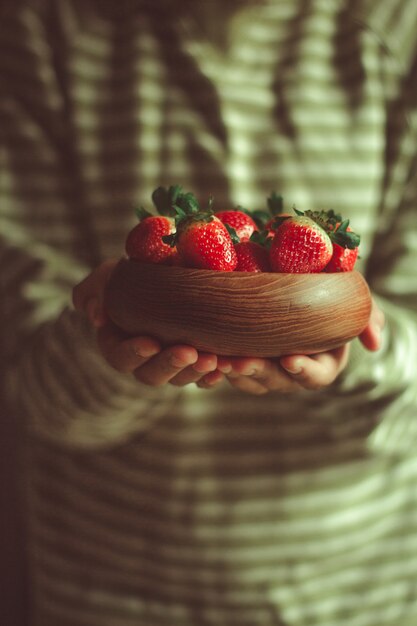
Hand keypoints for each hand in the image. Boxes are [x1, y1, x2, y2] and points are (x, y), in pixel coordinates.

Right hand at [72, 261, 223, 387]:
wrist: (164, 279)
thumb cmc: (130, 278)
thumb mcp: (109, 278)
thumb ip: (95, 292)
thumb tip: (96, 315)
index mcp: (119, 345)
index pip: (121, 357)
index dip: (134, 353)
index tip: (150, 342)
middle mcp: (145, 362)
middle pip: (153, 375)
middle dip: (171, 365)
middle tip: (188, 353)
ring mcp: (173, 365)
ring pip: (182, 379)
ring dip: (196, 372)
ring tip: (213, 360)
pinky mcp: (197, 362)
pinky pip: (206, 377)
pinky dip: (217, 375)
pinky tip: (228, 366)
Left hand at [200, 296, 384, 395]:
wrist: (297, 283)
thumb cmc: (329, 292)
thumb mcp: (353, 299)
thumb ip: (367, 317)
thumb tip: (375, 343)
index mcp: (322, 363)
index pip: (316, 376)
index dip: (304, 370)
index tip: (290, 357)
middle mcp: (293, 371)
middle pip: (277, 382)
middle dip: (260, 372)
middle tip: (242, 361)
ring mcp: (267, 368)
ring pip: (250, 381)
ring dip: (235, 373)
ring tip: (220, 360)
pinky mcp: (244, 358)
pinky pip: (230, 371)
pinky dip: (218, 367)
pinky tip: (206, 356)